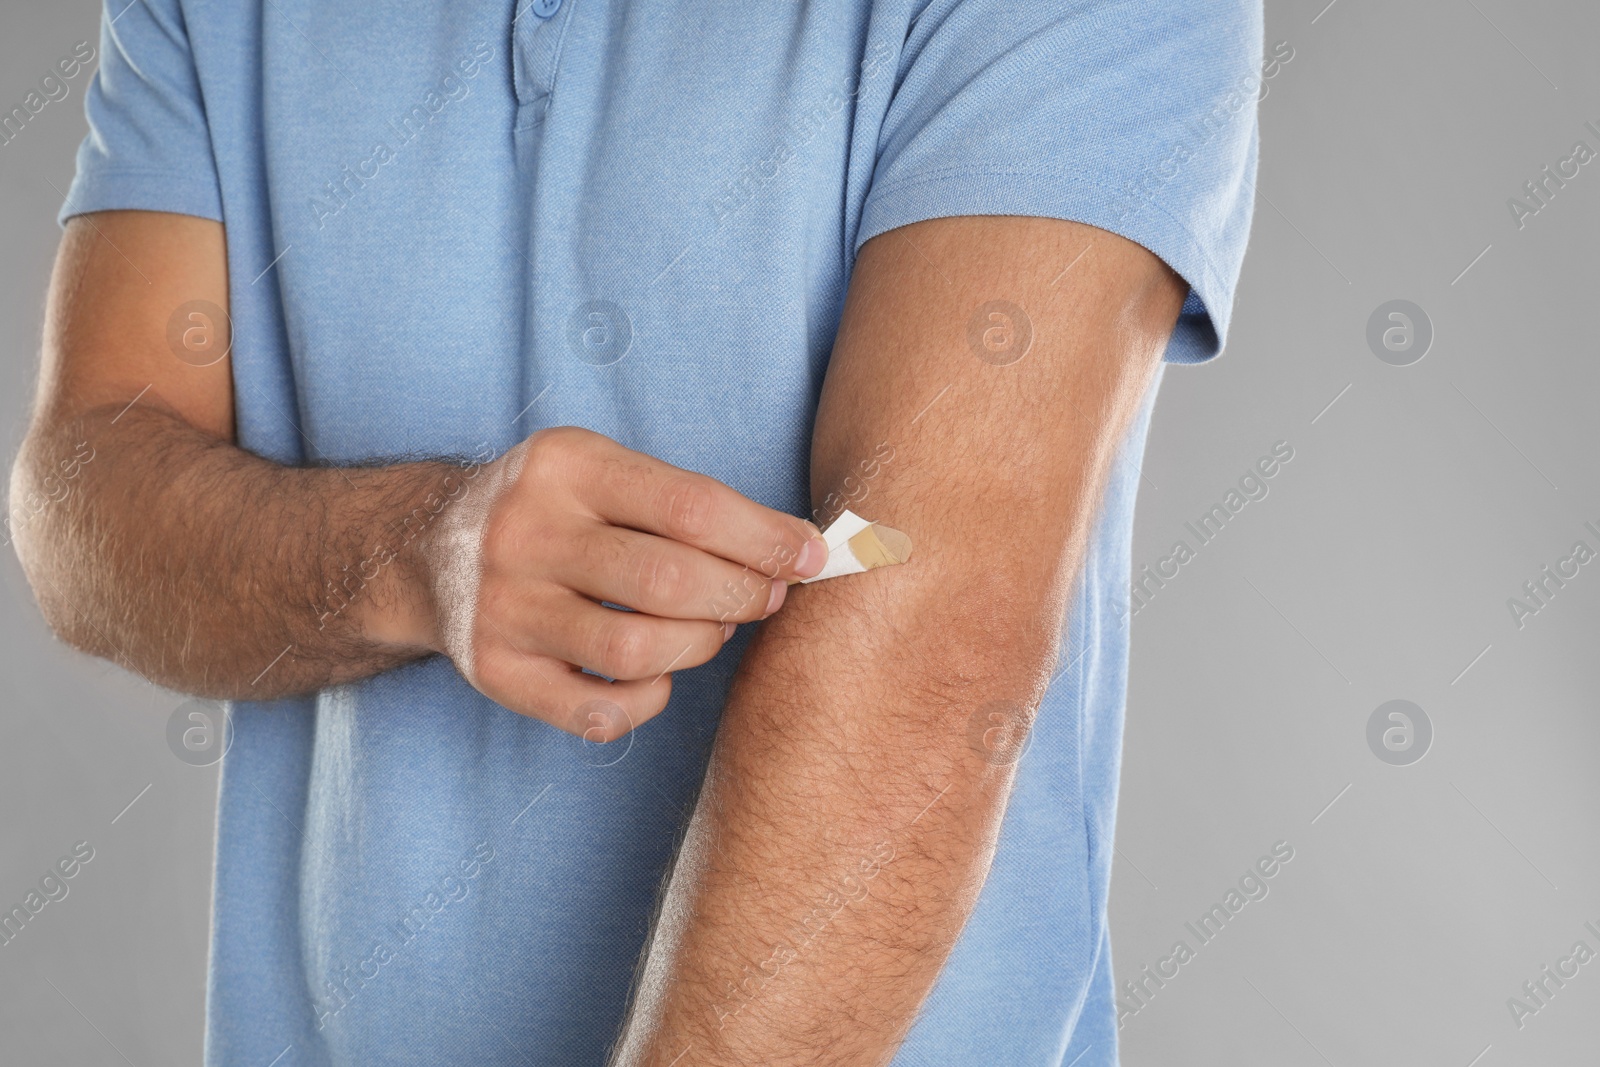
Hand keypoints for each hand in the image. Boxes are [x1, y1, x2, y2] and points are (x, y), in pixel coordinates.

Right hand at [419, 427, 826, 739]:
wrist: (425, 551)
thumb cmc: (552, 509)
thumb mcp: (601, 470)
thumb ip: (685, 503)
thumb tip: (796, 552)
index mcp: (566, 466)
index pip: (690, 506)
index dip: (766, 539)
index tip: (813, 557)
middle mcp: (526, 532)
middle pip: (669, 581)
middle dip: (742, 596)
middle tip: (767, 599)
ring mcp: (504, 607)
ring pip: (636, 649)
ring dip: (699, 646)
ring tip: (710, 630)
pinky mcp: (494, 671)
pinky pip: (597, 710)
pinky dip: (647, 700)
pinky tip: (656, 674)